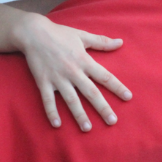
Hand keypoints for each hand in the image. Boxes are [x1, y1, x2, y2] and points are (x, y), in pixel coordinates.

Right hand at [16, 13, 129, 130]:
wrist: (33, 33)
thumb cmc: (59, 33)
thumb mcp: (82, 35)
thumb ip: (101, 41)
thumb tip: (121, 42)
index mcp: (84, 60)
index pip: (104, 76)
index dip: (117, 87)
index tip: (128, 97)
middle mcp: (73, 71)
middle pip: (91, 92)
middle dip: (102, 108)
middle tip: (112, 121)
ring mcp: (58, 78)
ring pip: (71, 100)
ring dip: (79, 115)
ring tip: (87, 128)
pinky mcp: (43, 82)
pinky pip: (48, 100)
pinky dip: (52, 112)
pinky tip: (57, 124)